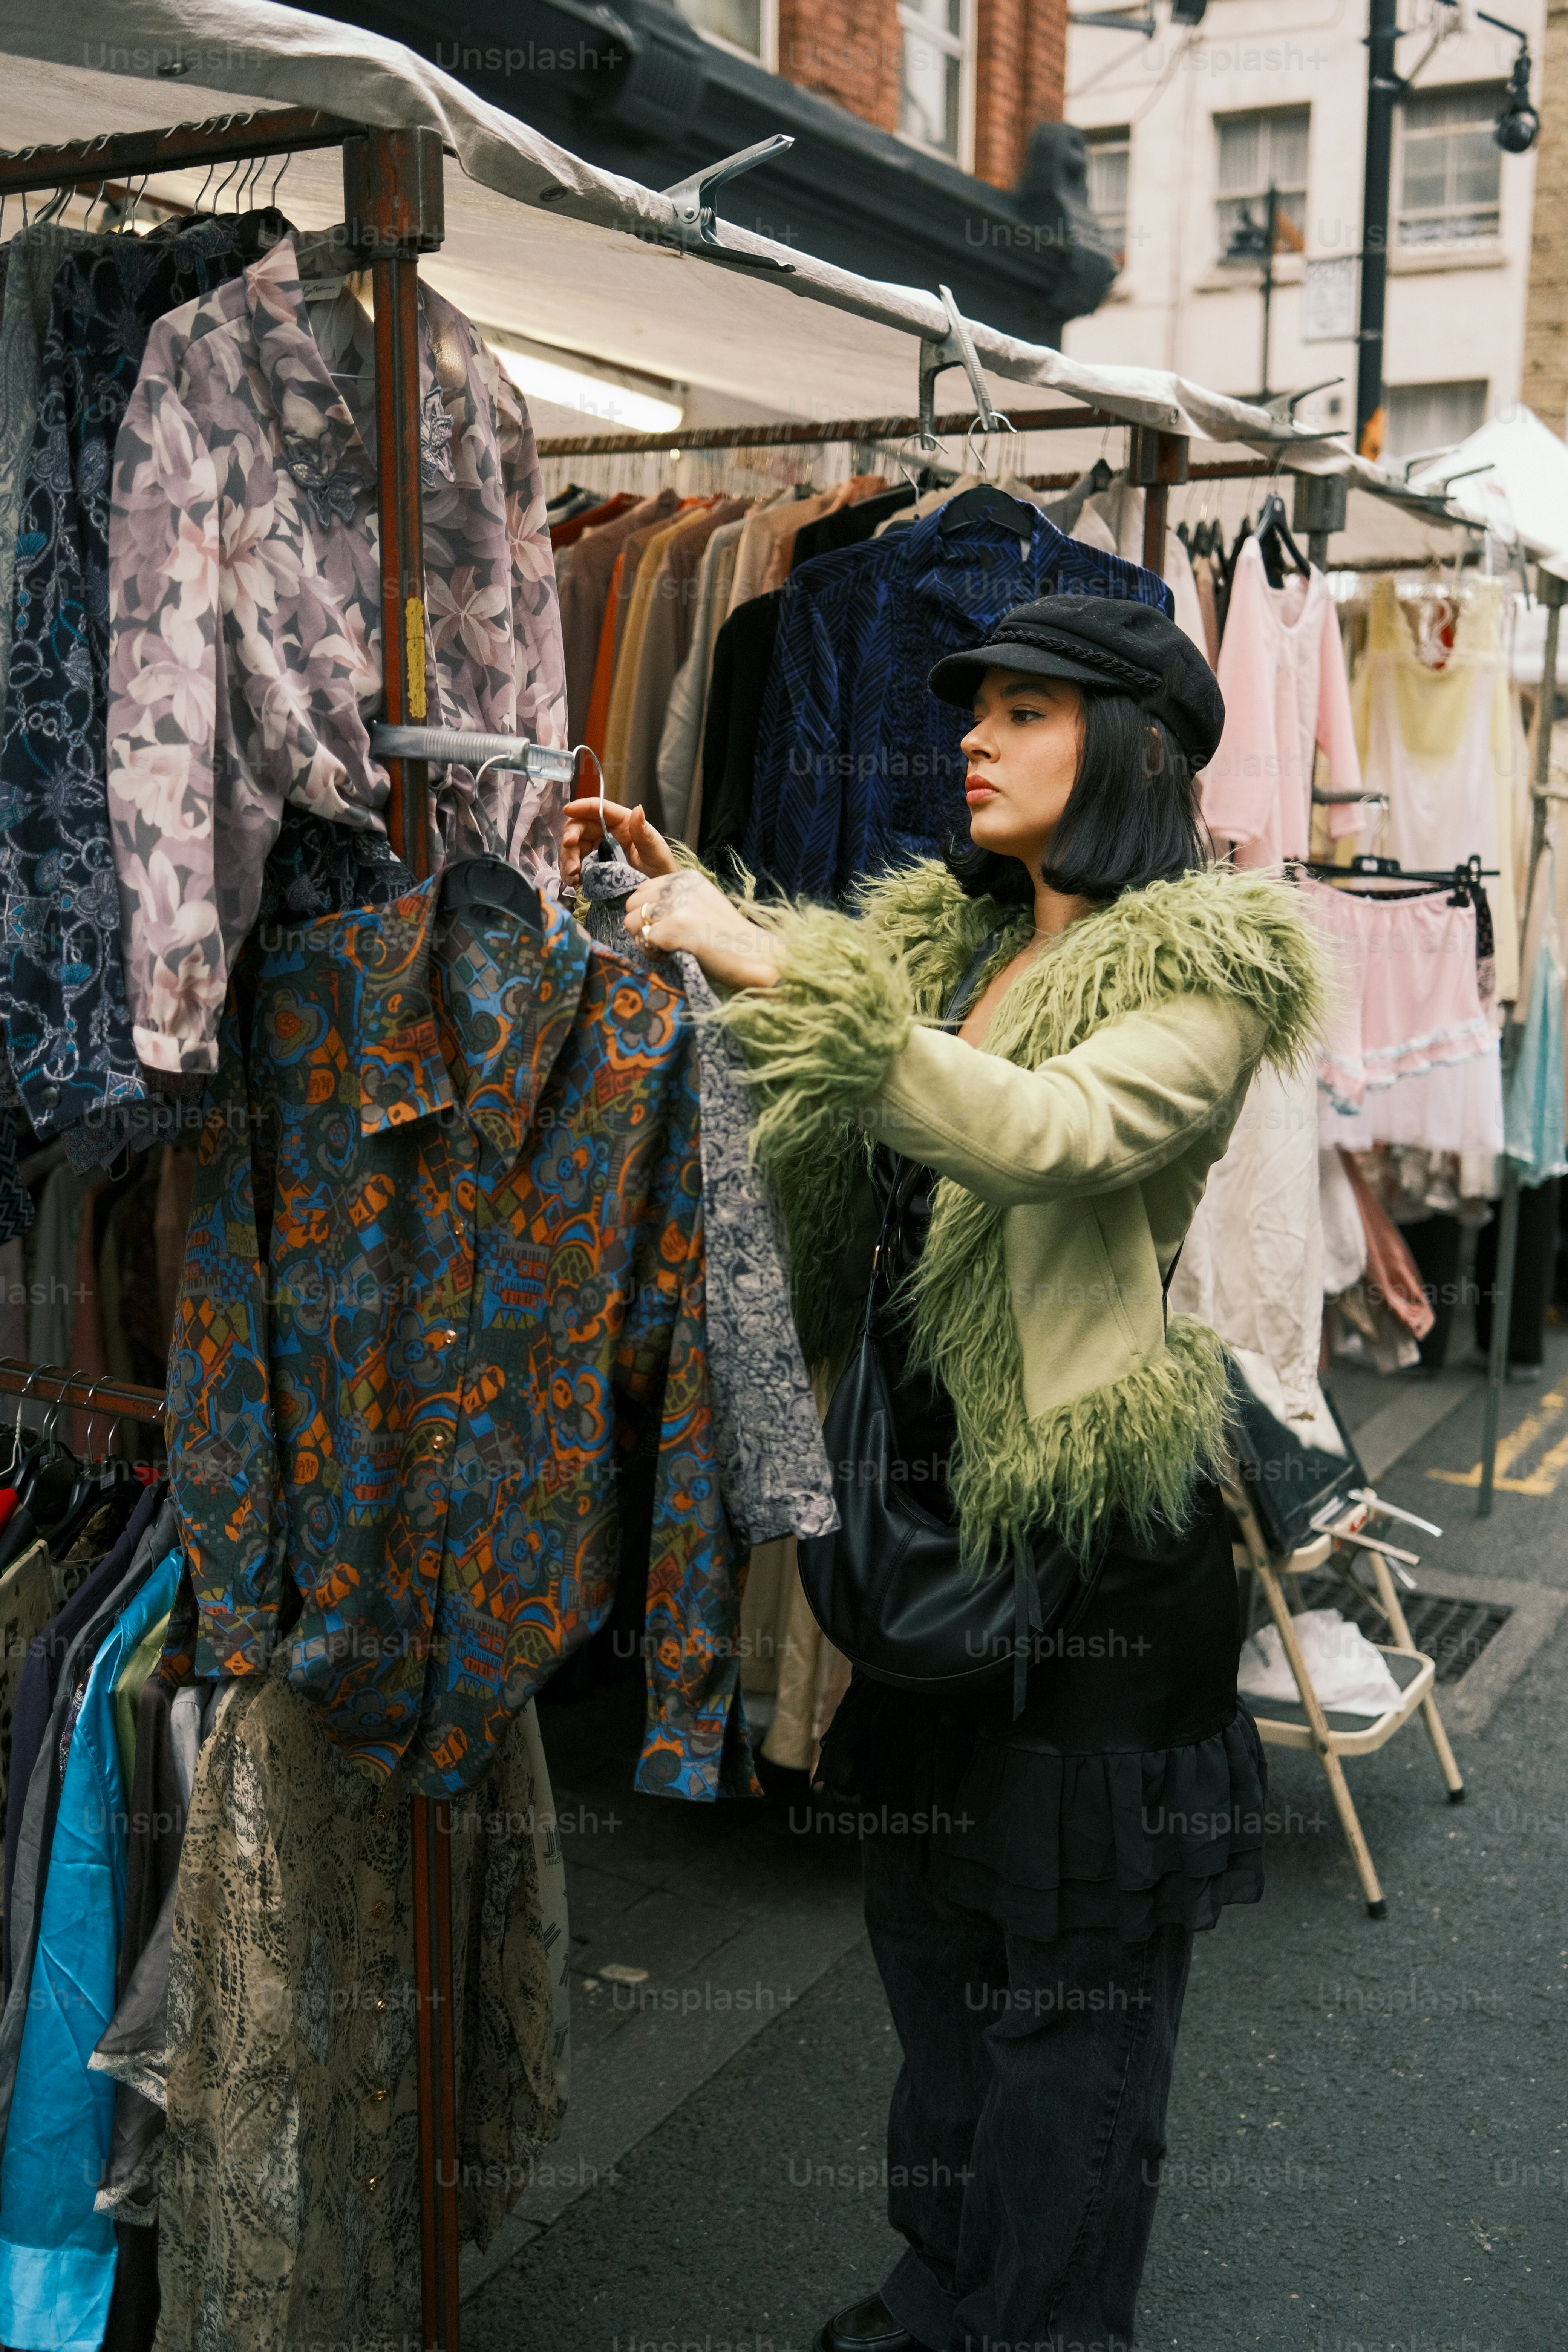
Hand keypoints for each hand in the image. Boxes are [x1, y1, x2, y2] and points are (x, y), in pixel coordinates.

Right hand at [561, 796, 675, 892]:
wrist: (655, 897)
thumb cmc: (661, 870)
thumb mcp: (656, 853)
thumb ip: (644, 833)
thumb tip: (638, 809)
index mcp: (623, 822)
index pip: (599, 808)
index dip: (582, 806)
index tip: (568, 810)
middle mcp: (607, 833)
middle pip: (580, 826)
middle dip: (570, 838)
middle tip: (570, 854)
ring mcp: (599, 850)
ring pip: (574, 846)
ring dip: (568, 859)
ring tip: (573, 875)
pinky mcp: (593, 866)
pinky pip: (576, 864)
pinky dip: (570, 872)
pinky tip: (574, 881)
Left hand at [623, 870, 780, 992]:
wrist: (757, 956)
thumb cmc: (729, 938)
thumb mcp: (702, 904)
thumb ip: (675, 900)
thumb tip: (643, 911)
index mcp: (686, 878)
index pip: (643, 890)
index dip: (648, 914)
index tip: (667, 929)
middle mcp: (679, 887)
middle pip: (632, 905)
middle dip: (641, 926)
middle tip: (664, 942)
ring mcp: (675, 907)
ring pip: (631, 922)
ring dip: (643, 940)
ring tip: (667, 950)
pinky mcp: (673, 929)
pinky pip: (642, 940)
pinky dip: (653, 953)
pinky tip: (672, 956)